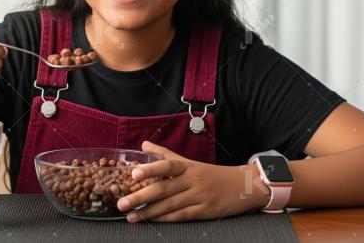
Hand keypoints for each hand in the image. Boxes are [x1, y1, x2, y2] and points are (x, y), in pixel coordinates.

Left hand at [116, 141, 270, 221]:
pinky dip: (165, 219)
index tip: (133, 174)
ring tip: (130, 217)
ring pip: (169, 205)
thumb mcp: (189, 161)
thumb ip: (164, 154)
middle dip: (140, 197)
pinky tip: (151, 220)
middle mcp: (192, 180)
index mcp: (187, 167)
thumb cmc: (210, 173)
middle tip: (122, 203)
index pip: (167, 165)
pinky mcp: (205, 211)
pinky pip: (181, 216)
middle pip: (163, 188)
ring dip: (148, 212)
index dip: (150, 169)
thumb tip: (143, 144)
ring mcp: (199, 196)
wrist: (242, 186)